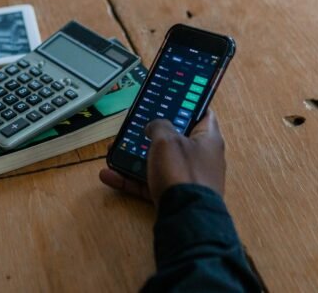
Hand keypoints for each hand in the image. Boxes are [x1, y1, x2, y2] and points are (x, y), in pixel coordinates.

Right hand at [99, 110, 225, 206]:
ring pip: (158, 162)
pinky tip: (109, 175)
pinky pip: (150, 183)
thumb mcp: (166, 139)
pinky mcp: (174, 197)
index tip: (169, 98)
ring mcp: (187, 179)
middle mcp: (201, 158)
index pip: (201, 113)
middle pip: (174, 139)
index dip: (186, 104)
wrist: (186, 218)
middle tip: (133, 126)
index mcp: (208, 139)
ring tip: (114, 150)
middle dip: (150, 133)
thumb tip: (154, 126)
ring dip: (135, 157)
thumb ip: (158, 126)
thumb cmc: (182, 172)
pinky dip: (131, 180)